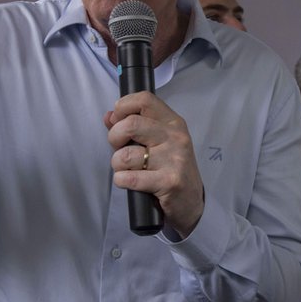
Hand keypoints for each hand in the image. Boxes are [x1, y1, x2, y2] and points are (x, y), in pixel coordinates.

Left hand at [105, 91, 203, 237]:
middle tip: (119, 148)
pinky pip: (130, 178)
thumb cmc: (171, 168)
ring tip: (127, 169)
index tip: (117, 120)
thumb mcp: (158, 142)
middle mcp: (175, 137)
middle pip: (131, 124)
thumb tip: (109, 116)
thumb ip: (133, 127)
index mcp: (172, 122)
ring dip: (118, 164)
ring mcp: (173, 159)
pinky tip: (129, 182)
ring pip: (126, 154)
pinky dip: (121, 180)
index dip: (123, 107)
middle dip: (114, 138)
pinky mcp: (169, 182)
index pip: (145, 99)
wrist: (191, 201)